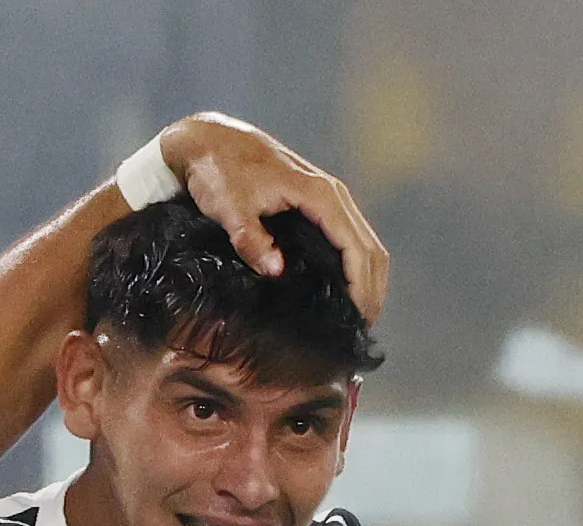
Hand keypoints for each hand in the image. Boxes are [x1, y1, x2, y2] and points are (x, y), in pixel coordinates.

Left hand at [155, 112, 390, 322]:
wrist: (211, 140)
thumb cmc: (218, 172)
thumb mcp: (229, 207)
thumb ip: (251, 239)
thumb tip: (276, 270)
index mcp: (319, 196)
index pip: (356, 247)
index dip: (361, 285)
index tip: (358, 319)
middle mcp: (332, 195)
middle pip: (370, 247)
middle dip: (371, 288)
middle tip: (362, 328)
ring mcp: (328, 197)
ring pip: (365, 241)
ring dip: (369, 278)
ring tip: (360, 315)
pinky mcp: (319, 202)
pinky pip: (350, 236)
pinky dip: (356, 264)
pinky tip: (347, 289)